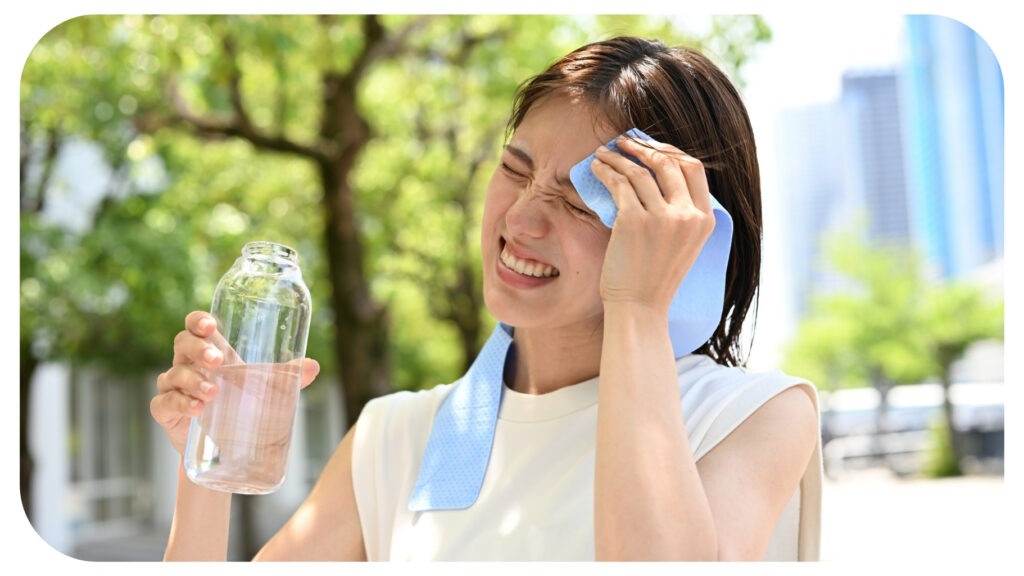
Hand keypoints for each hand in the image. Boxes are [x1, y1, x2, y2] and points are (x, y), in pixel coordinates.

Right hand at [151, 310, 320, 455]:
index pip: (197, 326)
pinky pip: (164, 402)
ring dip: (193, 381)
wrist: (226, 450)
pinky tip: (195, 409)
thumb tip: (313, 366)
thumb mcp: (267, 391)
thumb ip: (288, 378)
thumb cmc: (243, 408)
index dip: (199, 321)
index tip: (211, 325)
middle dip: (199, 349)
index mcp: (211, 352)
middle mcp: (189, 365)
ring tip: (213, 394)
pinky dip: (179, 403)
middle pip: (183, 343)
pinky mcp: (166, 412)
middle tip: (218, 361)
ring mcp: (174, 387)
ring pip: (174, 374)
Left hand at [591, 136, 715, 315]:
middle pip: (668, 163)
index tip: (651, 147)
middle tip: (624, 143)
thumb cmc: (653, 279)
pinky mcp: (634, 221)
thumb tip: (657, 175)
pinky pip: (619, 184)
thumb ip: (679, 213)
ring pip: (639, 170)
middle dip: (643, 148)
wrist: (638, 309)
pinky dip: (605, 171)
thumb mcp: (682, 244)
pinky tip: (596, 167)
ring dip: (618, 157)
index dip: (671, 152)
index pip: (694, 169)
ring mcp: (662, 218)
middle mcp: (687, 216)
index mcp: (705, 220)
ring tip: (603, 154)